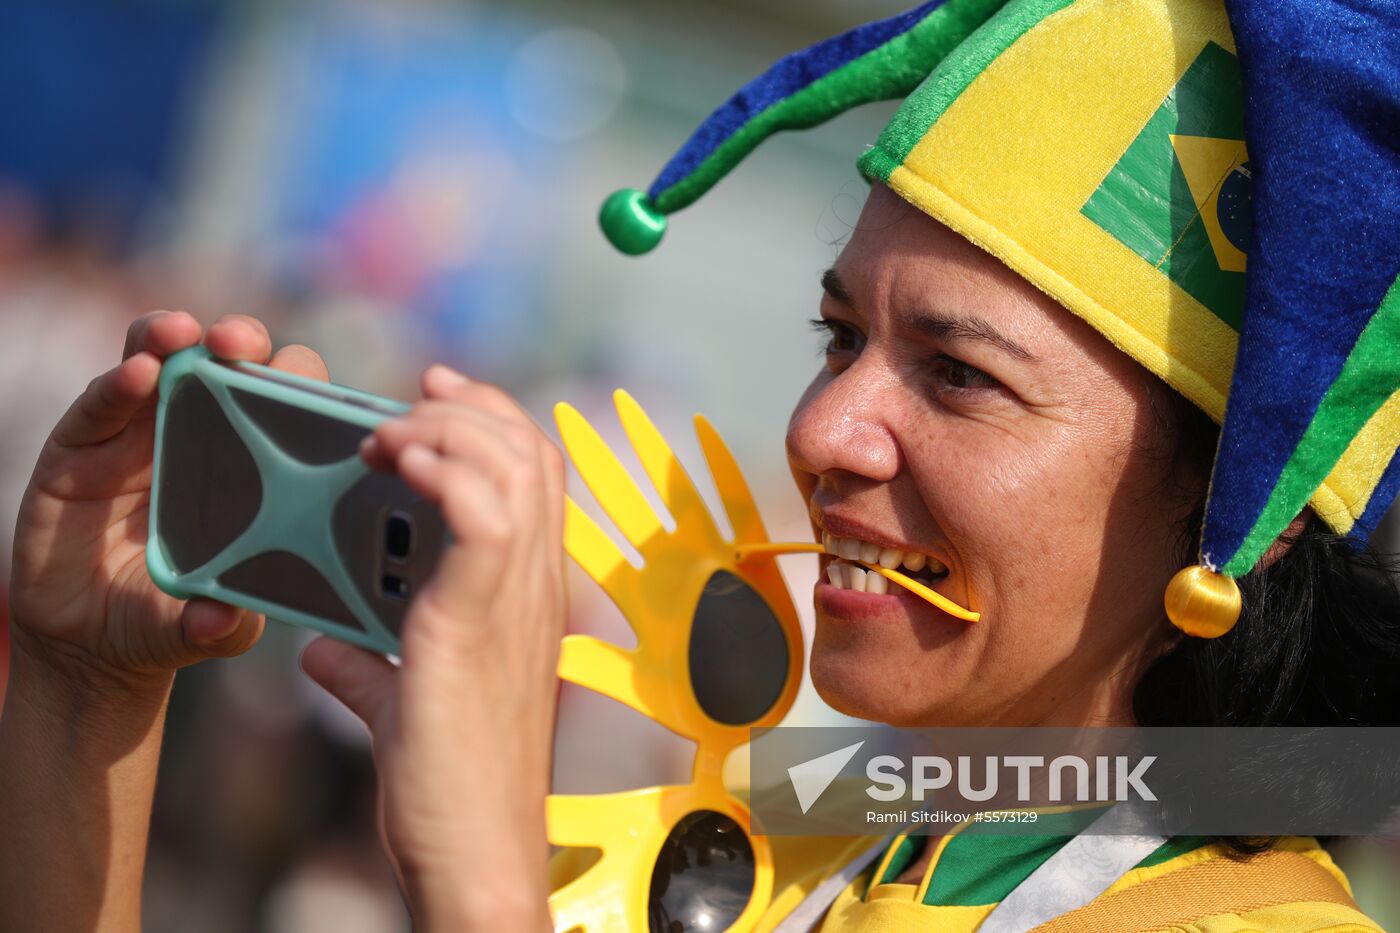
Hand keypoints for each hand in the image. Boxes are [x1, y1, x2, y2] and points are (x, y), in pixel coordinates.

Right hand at [7, 311, 331, 697]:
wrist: (93, 645)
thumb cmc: (172, 619)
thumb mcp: (214, 628)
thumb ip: (225, 622)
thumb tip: (222, 619)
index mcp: (248, 463)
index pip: (281, 402)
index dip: (294, 381)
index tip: (305, 381)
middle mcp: (195, 434)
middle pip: (224, 362)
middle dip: (238, 340)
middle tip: (239, 342)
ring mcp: (134, 434)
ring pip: (157, 361)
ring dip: (170, 338)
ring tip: (182, 335)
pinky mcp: (79, 448)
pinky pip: (99, 405)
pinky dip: (117, 384)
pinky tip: (136, 375)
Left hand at [301, 365, 565, 931]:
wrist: (472, 849)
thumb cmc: (447, 785)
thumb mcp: (403, 702)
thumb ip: (367, 664)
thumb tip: (320, 644)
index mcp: (525, 594)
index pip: (536, 474)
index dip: (492, 420)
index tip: (434, 397)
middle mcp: (536, 585)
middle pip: (531, 450)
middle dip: (471, 404)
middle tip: (411, 393)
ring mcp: (516, 598)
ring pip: (514, 463)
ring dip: (447, 428)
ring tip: (387, 434)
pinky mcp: (480, 618)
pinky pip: (484, 512)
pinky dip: (444, 469)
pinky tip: (397, 461)